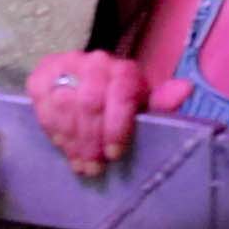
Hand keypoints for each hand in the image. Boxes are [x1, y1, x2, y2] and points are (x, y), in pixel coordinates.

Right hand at [31, 52, 188, 176]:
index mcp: (123, 69)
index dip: (116, 127)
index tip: (114, 154)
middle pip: (90, 103)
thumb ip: (162, 102)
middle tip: (95, 167)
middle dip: (92, 141)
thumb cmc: (119, 103)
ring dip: (72, 140)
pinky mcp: (42, 74)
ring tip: (81, 164)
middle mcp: (94, 61)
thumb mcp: (142, 106)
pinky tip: (62, 145)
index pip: (120, 93)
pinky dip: (52, 127)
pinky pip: (43, 102)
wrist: (84, 83)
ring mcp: (66, 65)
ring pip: (65, 104)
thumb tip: (186, 89)